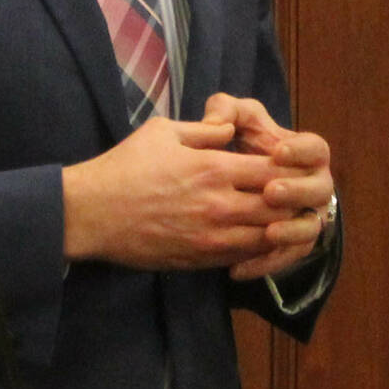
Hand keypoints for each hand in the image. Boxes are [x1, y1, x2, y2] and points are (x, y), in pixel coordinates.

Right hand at [62, 116, 294, 269]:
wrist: (91, 214)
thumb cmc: (125, 166)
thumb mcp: (163, 131)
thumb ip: (205, 130)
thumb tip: (231, 129)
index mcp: (214, 168)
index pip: (275, 170)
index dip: (291, 169)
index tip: (293, 166)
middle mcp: (221, 205)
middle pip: (280, 207)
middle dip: (292, 201)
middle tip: (296, 195)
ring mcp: (212, 237)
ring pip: (267, 237)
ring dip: (279, 228)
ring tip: (283, 218)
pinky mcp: (201, 260)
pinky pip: (244, 257)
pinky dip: (258, 249)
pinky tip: (257, 238)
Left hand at [201, 93, 334, 280]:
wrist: (227, 184)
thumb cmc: (237, 145)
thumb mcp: (230, 120)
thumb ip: (224, 111)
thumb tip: (216, 124)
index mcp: (306, 153)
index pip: (316, 149)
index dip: (301, 151)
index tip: (278, 152)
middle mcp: (314, 186)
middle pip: (319, 190)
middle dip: (297, 191)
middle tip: (271, 192)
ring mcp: (306, 217)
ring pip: (309, 228)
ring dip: (292, 231)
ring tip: (269, 233)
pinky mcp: (291, 245)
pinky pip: (287, 257)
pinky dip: (266, 263)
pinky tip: (239, 268)